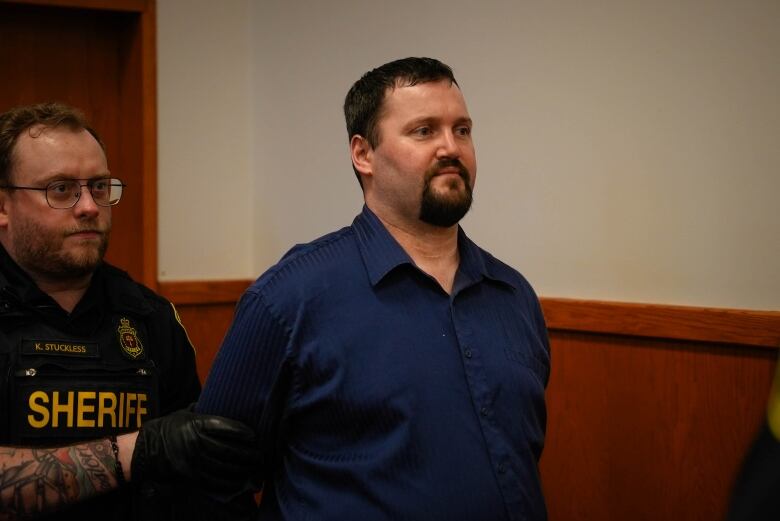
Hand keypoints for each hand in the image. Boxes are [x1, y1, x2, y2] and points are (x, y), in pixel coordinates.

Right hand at [131, 408, 260, 493]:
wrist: (145, 449)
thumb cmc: (168, 428)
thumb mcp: (185, 414)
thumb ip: (204, 413)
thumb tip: (223, 403)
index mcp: (196, 424)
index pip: (225, 427)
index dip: (242, 432)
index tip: (254, 435)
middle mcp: (196, 443)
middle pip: (228, 450)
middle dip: (247, 454)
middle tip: (260, 455)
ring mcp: (193, 461)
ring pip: (224, 467)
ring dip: (242, 470)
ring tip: (254, 469)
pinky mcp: (190, 476)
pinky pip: (213, 481)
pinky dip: (229, 483)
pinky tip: (239, 482)